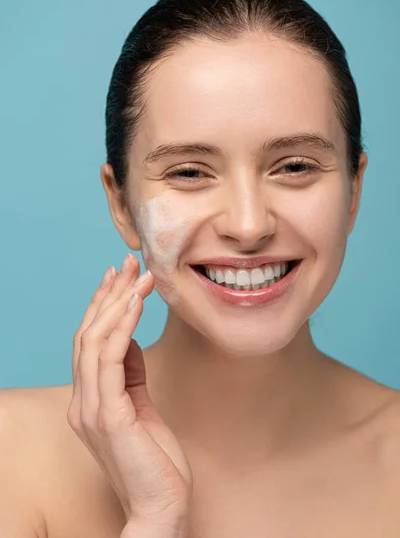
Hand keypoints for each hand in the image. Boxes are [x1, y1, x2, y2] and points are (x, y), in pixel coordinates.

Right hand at [67, 253, 192, 528]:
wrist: (161, 506)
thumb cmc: (155, 459)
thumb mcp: (141, 406)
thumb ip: (130, 374)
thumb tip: (128, 338)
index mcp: (88, 400)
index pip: (88, 342)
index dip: (102, 306)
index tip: (119, 276)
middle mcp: (81, 401)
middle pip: (87, 334)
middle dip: (108, 294)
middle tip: (129, 262)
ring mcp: (90, 409)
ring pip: (93, 341)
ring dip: (117, 302)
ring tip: (139, 275)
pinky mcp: (108, 416)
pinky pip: (110, 359)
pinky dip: (122, 325)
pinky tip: (137, 303)